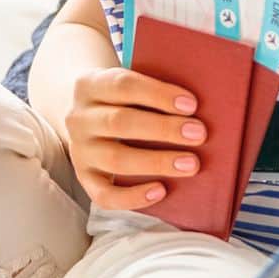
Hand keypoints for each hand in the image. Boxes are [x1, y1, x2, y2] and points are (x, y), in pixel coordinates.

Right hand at [64, 67, 207, 211]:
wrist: (88, 115)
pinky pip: (104, 195)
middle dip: (163, 129)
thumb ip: (153, 87)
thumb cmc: (123, 97)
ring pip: (115, 159)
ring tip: (190, 164)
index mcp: (90, 84)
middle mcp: (79, 118)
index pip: (123, 85)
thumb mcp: (129, 81)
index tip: (191, 104)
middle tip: (199, 134)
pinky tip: (161, 190)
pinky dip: (133, 196)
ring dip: (156, 162)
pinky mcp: (84, 178)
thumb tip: (194, 106)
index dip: (158, 94)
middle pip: (120, 122)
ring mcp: (79, 151)